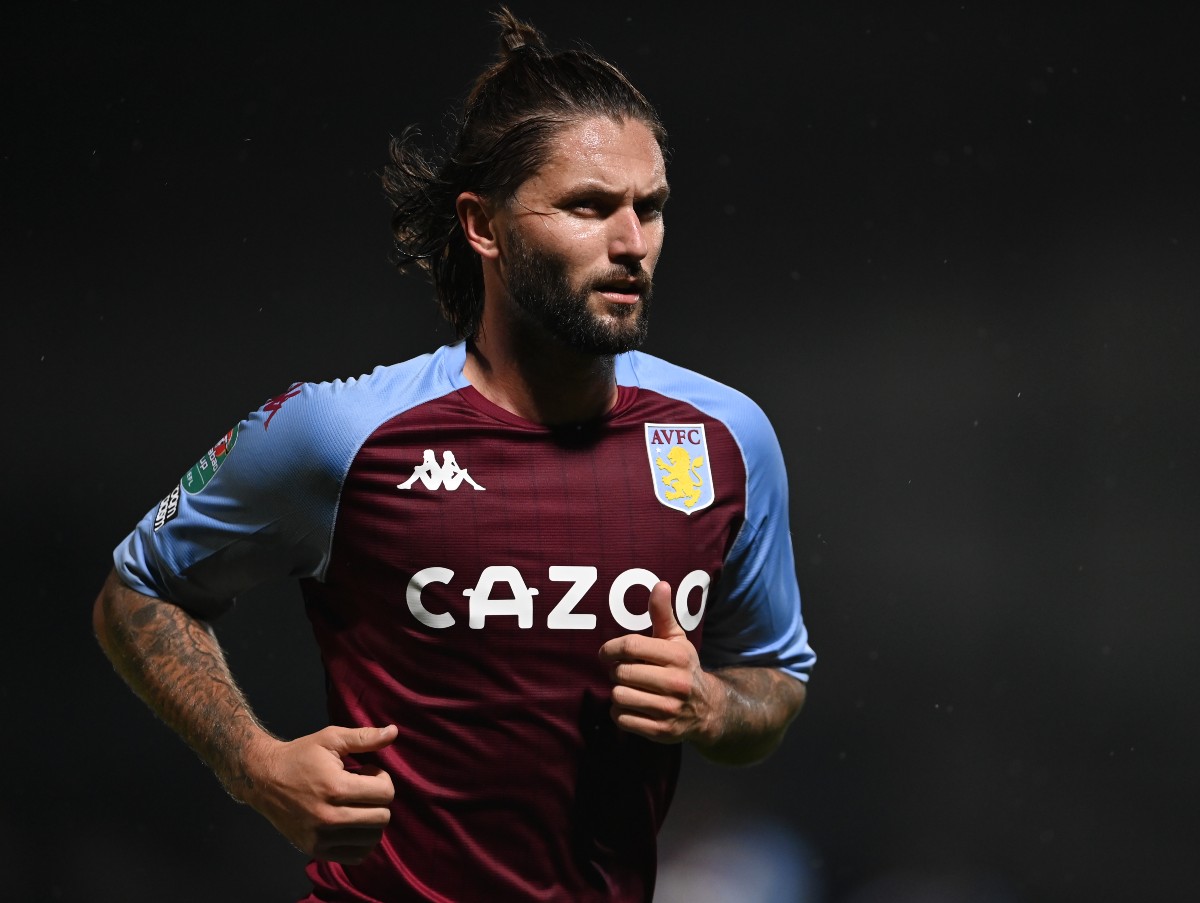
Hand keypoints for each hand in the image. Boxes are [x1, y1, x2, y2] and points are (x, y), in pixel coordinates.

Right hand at [241, 724, 397, 863]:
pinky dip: (362, 841)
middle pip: (382, 818)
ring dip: (371, 820)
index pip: (385, 793)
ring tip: (355, 804)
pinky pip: (357, 856)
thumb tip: (394, 732)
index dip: (382, 779)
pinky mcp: (315, 850)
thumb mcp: (331, 739)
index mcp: (335, 788)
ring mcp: (321, 838)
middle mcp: (329, 817)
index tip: (366, 772)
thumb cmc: (300, 756)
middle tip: (362, 789)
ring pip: (373, 838)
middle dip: (379, 800)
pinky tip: (352, 822)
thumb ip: (364, 737)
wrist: (263, 780)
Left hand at [598, 581, 721, 745]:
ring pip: (619, 696)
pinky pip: (622, 719)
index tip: (606, 652)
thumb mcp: (676, 640)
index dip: (610, 648)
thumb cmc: (684, 668)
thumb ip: (663, 614)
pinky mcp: (661, 731)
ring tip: (628, 688)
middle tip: (623, 672)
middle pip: (621, 673)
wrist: (708, 710)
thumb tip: (660, 584)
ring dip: (617, 692)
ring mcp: (669, 709)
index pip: (630, 647)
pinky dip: (620, 713)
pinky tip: (632, 706)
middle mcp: (676, 683)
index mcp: (677, 656)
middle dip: (616, 671)